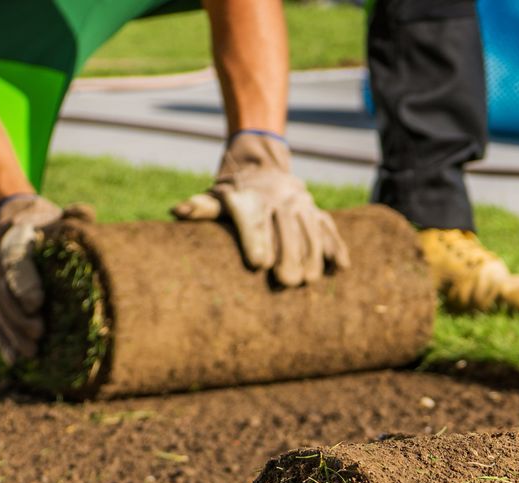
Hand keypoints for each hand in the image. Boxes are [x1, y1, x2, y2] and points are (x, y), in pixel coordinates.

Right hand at [0, 194, 63, 365]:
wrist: (20, 223)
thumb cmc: (49, 224)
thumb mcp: (61, 217)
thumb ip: (74, 217)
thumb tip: (86, 214)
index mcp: (16, 243)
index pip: (15, 264)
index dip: (24, 285)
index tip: (38, 304)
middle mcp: (0, 264)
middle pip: (3, 294)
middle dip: (19, 317)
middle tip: (40, 334)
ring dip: (13, 334)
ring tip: (32, 353)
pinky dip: (4, 342)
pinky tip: (14, 362)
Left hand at [172, 131, 347, 286]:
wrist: (261, 164)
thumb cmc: (233, 193)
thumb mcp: (215, 197)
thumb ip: (201, 208)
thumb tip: (178, 211)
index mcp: (251, 198)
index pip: (254, 221)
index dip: (257, 241)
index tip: (258, 264)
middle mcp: (278, 198)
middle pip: (285, 227)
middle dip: (288, 254)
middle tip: (286, 282)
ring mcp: (300, 204)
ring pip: (310, 229)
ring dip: (312, 255)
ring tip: (309, 281)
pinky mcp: (316, 211)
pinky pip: (328, 227)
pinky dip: (336, 246)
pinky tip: (340, 267)